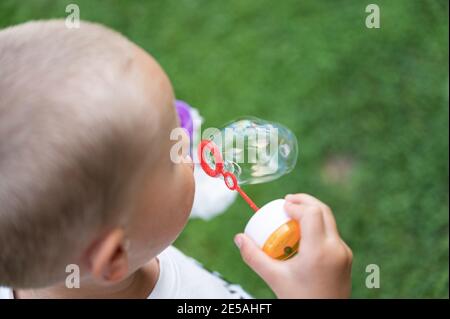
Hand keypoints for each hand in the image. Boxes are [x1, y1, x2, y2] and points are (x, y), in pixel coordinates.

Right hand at [234, 193, 352, 298]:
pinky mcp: (346, 258)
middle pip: (324, 211)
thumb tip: (239, 237)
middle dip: (305, 201)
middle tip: (287, 201)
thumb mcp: (274, 278)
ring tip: (294, 215)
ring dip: (312, 212)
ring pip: (330, 221)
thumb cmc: (299, 300)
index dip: (297, 204)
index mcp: (319, 251)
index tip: (282, 205)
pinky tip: (304, 233)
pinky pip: (332, 234)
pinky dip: (318, 226)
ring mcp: (344, 253)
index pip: (312, 213)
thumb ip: (254, 257)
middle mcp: (336, 248)